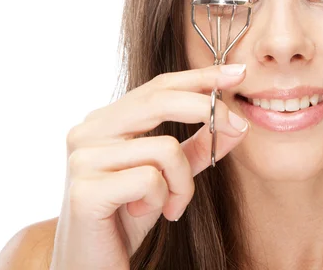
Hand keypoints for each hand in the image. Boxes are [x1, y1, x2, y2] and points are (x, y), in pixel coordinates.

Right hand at [49, 64, 248, 269]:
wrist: (92, 265)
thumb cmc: (128, 216)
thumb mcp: (170, 177)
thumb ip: (198, 148)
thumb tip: (237, 123)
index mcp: (106, 121)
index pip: (158, 87)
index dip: (200, 77)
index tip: (239, 72)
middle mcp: (88, 131)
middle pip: (159, 99)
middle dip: (207, 109)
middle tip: (240, 126)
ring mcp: (82, 158)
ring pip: (166, 149)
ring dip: (183, 184)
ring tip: (171, 207)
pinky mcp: (84, 189)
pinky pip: (151, 180)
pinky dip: (162, 200)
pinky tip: (142, 214)